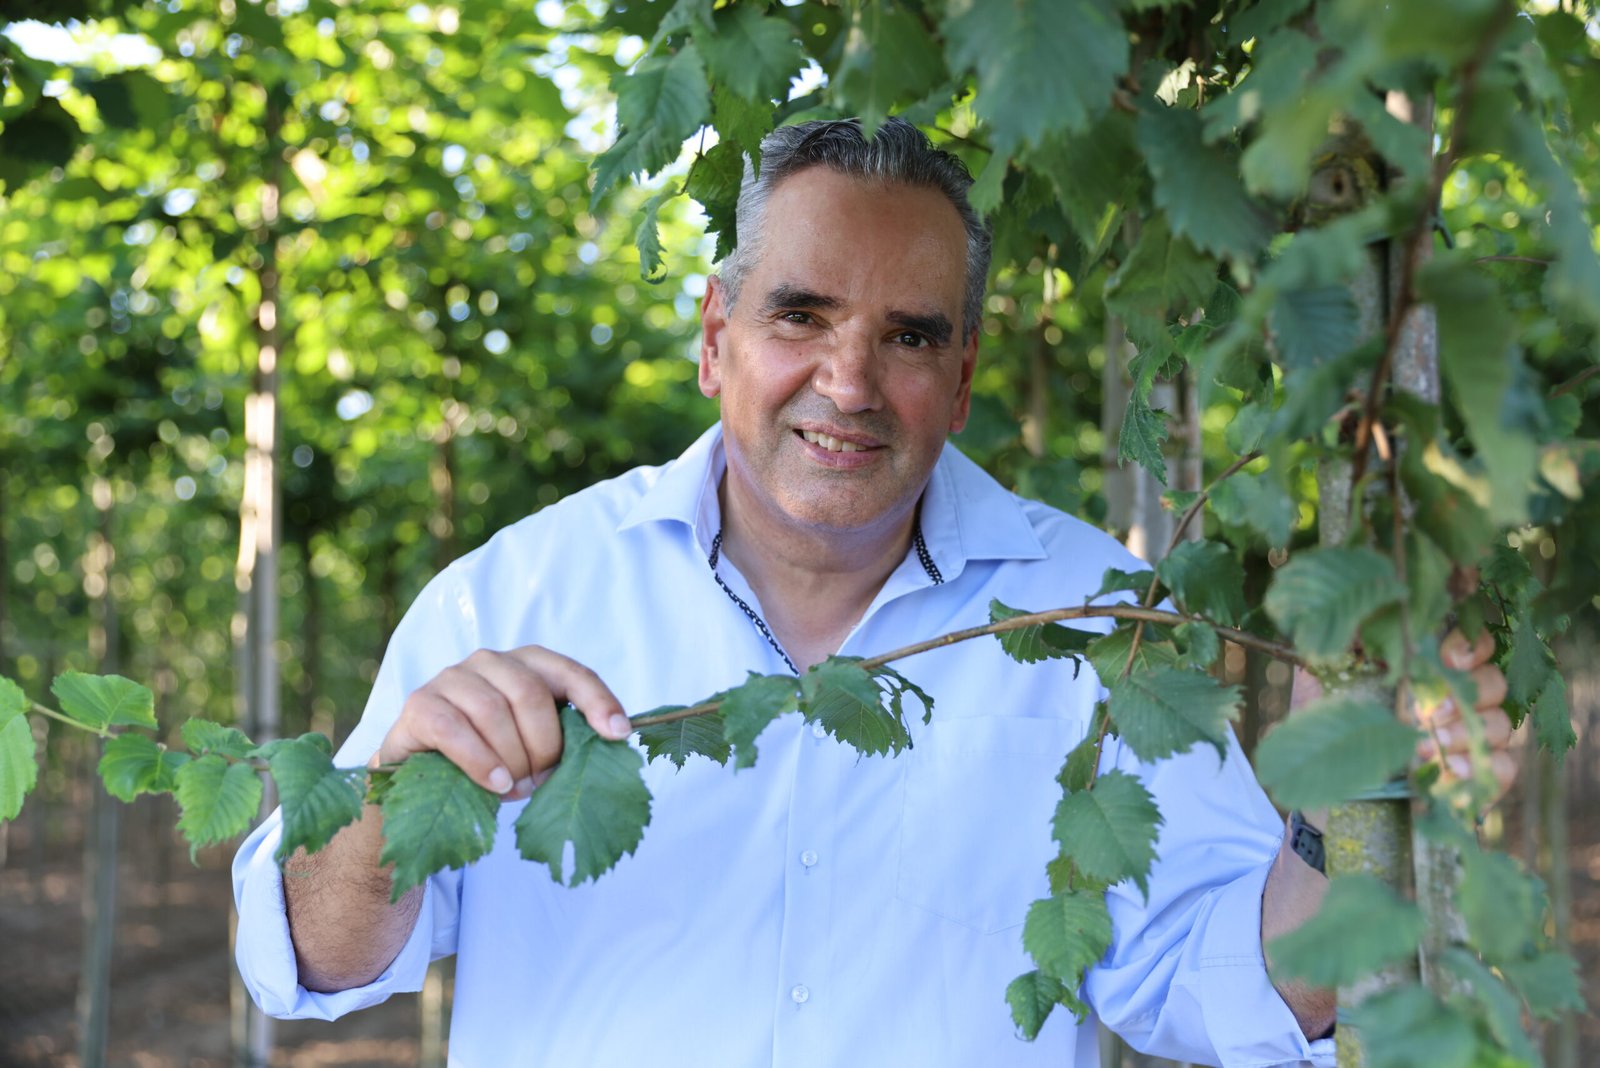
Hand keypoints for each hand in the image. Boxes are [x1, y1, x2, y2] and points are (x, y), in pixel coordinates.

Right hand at [373, 646, 632, 801]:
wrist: (420, 772)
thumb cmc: (488, 755)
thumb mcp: (531, 745)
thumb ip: (564, 740)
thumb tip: (610, 746)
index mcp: (526, 664)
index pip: (570, 673)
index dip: (598, 701)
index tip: (619, 734)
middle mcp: (490, 661)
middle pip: (530, 694)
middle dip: (544, 746)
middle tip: (543, 781)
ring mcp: (451, 677)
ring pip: (493, 711)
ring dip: (512, 758)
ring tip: (516, 789)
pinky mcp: (420, 703)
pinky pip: (455, 729)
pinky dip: (480, 760)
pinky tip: (496, 784)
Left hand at [1286, 627, 1517, 814]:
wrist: (1320, 784)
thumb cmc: (1325, 725)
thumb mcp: (1328, 677)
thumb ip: (1351, 642)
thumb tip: (1372, 605)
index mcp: (1429, 669)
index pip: (1476, 645)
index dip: (1471, 646)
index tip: (1447, 658)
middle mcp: (1457, 700)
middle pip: (1494, 683)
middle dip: (1462, 695)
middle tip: (1424, 713)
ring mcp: (1470, 741)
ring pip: (1500, 725)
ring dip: (1461, 734)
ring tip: (1422, 747)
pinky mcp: (1473, 782)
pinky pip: (1502, 769)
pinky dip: (1479, 770)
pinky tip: (1447, 773)